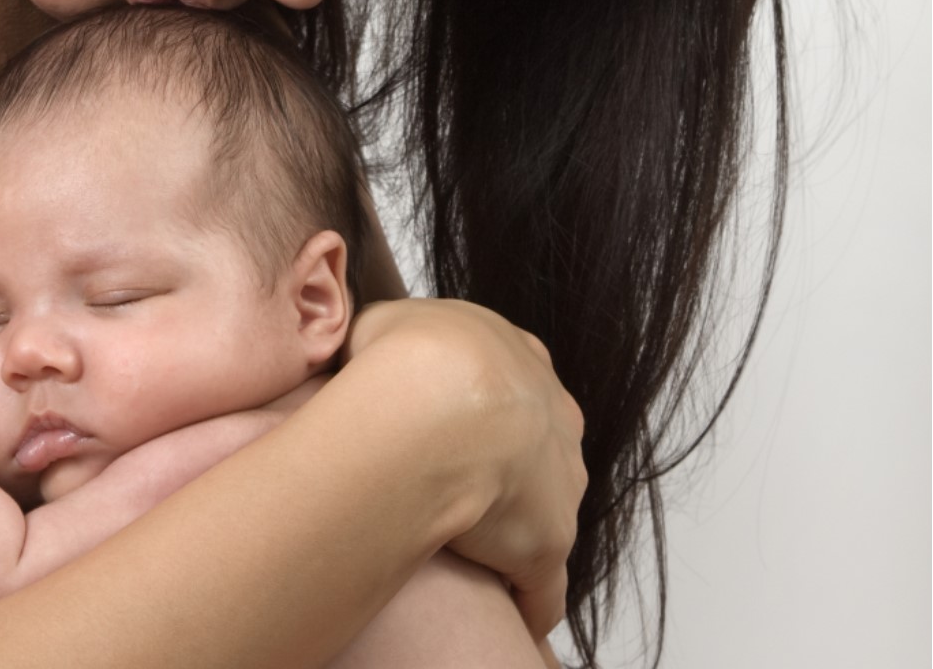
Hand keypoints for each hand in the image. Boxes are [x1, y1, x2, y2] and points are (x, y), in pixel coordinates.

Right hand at [344, 299, 585, 641]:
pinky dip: (527, 601)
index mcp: (519, 359)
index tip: (449, 431)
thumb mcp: (386, 321)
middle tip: (455, 486)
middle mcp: (553, 415)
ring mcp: (559, 481)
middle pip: (537, 448)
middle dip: (507, 466)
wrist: (436, 397)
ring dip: (512, 531)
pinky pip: (543, 587)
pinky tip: (502, 612)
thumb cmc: (404, 353)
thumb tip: (373, 346)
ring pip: (543, 512)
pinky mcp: (549, 543)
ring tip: (466, 549)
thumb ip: (394, 334)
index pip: (512, 388)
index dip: (482, 411)